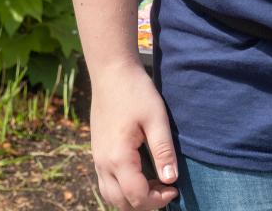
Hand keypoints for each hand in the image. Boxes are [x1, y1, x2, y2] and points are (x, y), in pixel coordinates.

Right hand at [89, 61, 179, 209]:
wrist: (111, 72)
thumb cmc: (135, 92)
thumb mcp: (156, 118)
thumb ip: (163, 150)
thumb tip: (172, 179)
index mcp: (118, 158)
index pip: (137, 196)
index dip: (157, 199)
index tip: (174, 188)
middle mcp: (103, 164)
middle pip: (121, 202)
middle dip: (145, 203)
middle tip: (166, 189)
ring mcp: (97, 160)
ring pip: (111, 196)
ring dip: (132, 198)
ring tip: (154, 184)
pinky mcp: (97, 153)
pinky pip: (106, 183)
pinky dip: (122, 188)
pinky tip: (139, 174)